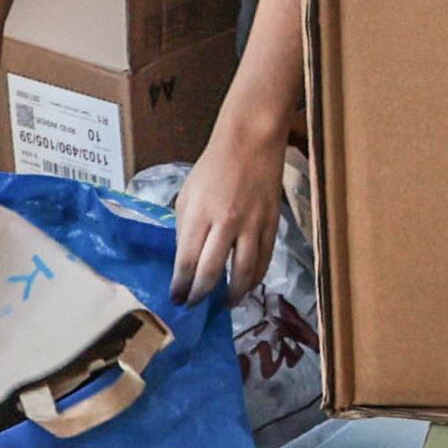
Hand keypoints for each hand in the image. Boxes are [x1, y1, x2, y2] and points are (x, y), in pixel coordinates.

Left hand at [169, 113, 289, 302]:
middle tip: (195, 305)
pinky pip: (265, 259)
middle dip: (200, 295)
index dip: (181, 285)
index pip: (187, 261)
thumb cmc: (212, 167)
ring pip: (244, 272)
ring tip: (226, 304)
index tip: (176, 299)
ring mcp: (251, 225)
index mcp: (199, 215)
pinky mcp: (271, 224)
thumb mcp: (187, 195)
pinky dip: (256, 277)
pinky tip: (249, 285)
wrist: (250, 142)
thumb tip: (187, 258)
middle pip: (212, 272)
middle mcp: (225, 224)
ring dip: (233, 294)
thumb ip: (186, 228)